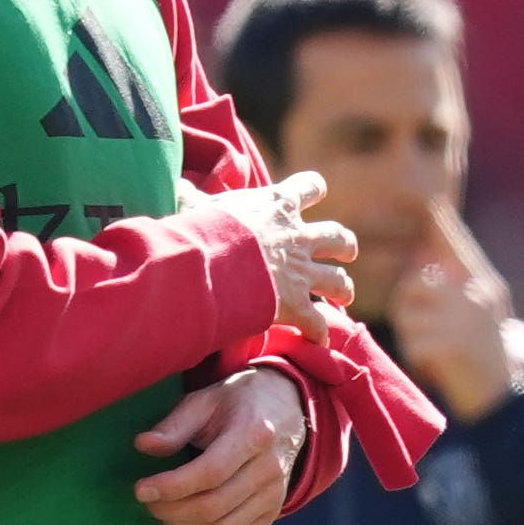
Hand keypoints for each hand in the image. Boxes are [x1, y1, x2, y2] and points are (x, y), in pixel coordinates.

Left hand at [134, 367, 308, 524]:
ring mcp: (275, 496)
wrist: (287, 412)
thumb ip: (174, 425)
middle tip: (148, 499)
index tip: (141, 489)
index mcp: (254, 434)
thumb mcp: (205, 401)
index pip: (210, 473)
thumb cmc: (239, 404)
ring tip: (164, 511)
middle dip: (170, 510)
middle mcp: (270, 470)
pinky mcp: (272, 514)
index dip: (171, 486)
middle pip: (214, 506)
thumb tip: (144, 445)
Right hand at [202, 170, 356, 346]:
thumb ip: (194, 198)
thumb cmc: (204, 230)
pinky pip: (316, 323)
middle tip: (346, 252)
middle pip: (337, 237)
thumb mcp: (198, 206)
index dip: (312, 190)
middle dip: (345, 245)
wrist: (212, 263)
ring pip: (338, 280)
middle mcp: (298, 238)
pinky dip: (318, 333)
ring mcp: (301, 273)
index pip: (309, 186)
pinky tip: (318, 340)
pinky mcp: (296, 305)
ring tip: (343, 296)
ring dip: (343, 289)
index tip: (313, 192)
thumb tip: (177, 184)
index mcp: (278, 207)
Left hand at [388, 201, 519, 423]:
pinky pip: (411, 341)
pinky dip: (417, 358)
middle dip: (408, 306)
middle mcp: (475, 294)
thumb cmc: (485, 352)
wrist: (505, 397)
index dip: (439, 223)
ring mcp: (464, 319)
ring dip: (411, 335)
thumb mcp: (480, 310)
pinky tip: (436, 367)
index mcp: (481, 283)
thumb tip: (421, 252)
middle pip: (412, 283)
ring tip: (433, 348)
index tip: (431, 204)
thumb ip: (455, 284)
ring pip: (406, 313)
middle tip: (425, 330)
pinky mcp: (451, 345)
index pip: (453, 243)